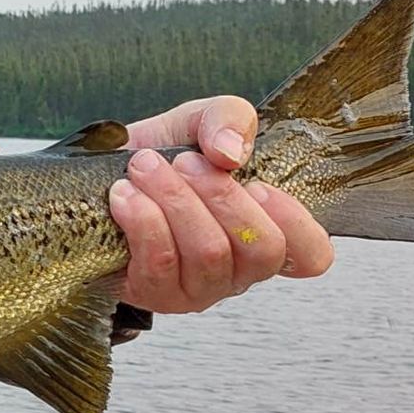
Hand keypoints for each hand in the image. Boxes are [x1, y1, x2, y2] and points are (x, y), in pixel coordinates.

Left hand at [110, 96, 333, 313]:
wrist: (101, 174)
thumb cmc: (162, 155)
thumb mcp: (200, 120)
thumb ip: (228, 118)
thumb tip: (231, 152)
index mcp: (265, 230)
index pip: (312, 255)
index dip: (296, 223)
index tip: (258, 185)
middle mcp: (239, 269)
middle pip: (260, 250)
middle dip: (220, 196)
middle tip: (184, 161)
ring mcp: (199, 288)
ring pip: (208, 254)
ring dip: (175, 201)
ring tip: (144, 167)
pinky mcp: (156, 294)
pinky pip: (160, 264)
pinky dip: (142, 220)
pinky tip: (125, 195)